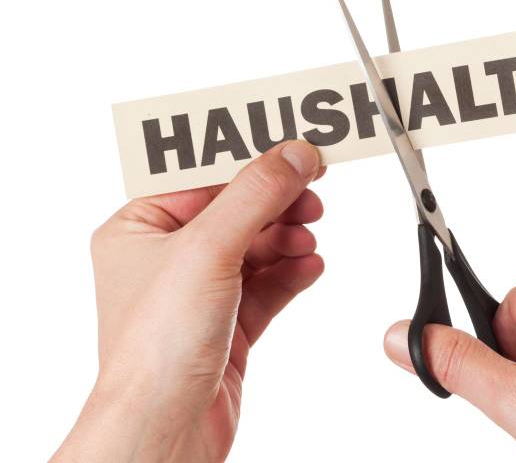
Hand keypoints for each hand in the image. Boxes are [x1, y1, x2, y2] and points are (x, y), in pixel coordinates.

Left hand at [52, 141, 323, 462]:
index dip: (252, 162)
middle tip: (312, 196)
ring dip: (287, 240)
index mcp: (139, 228)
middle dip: (277, 205)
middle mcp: (167, 258)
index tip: (295, 151)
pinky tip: (310, 267)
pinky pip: (267, 285)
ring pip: (256, 247)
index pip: (203, 177)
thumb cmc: (156, 348)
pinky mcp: (227, 324)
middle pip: (236, 211)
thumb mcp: (209, 250)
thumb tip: (293, 154)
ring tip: (308, 238)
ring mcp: (199, 292)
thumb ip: (256, 195)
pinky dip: (291, 273)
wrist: (166, 429)